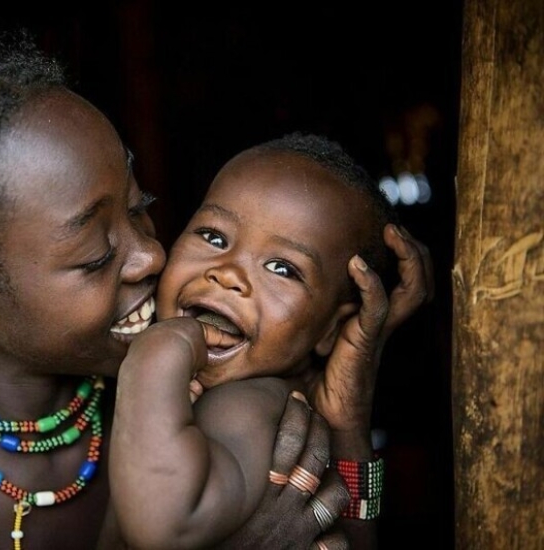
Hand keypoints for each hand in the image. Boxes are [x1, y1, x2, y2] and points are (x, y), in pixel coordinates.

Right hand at [220, 392, 349, 548]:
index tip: (295, 399)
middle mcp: (283, 507)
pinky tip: (324, 527)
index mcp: (257, 488)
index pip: (288, 439)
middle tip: (317, 418)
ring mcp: (299, 531)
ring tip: (322, 477)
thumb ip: (211, 462)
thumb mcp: (205, 492)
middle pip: (316, 459)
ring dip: (332, 485)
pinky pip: (337, 541)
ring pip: (336, 496)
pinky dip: (334, 535)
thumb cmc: (206, 532)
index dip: (296, 415)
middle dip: (320, 432)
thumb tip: (195, 408)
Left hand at [306, 223, 433, 436]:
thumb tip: (268, 288)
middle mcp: (381, 323)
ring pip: (413, 291)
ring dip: (407, 258)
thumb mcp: (306, 337)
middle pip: (420, 282)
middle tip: (395, 227)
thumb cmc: (310, 381)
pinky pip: (378, 307)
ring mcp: (377, 332)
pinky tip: (357, 265)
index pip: (401, 282)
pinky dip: (371, 283)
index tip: (385, 230)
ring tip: (393, 233)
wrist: (322, 420)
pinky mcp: (366, 342)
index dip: (403, 256)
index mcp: (370, 320)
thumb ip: (303, 315)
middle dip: (414, 251)